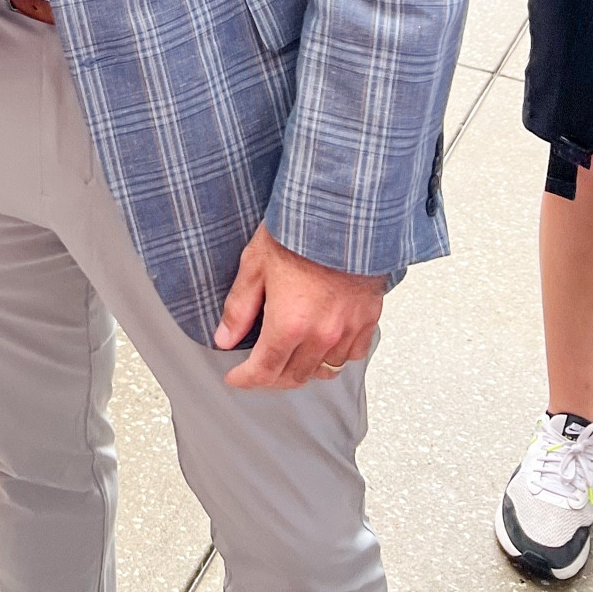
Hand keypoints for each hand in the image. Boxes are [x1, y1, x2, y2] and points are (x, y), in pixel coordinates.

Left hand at [214, 223, 384, 389]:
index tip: (235, 376)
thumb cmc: (299, 231)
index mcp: (289, 324)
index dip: (245, 379)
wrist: (343, 212)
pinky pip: (352, 355)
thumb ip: (240, 308)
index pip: (264, 371)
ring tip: (289, 357)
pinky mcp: (368, 319)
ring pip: (324, 370)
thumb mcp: (255, 264)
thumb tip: (225, 338)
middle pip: (294, 377)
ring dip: (303, 369)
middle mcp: (321, 335)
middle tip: (257, 369)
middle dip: (271, 378)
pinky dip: (335, 357)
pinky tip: (323, 344)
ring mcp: (348, 330)